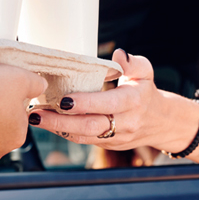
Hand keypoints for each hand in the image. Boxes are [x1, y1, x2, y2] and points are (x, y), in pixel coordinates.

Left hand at [29, 49, 198, 152]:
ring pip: (85, 136)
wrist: (162, 123)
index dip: (85, 103)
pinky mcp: (109, 145)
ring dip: (58, 129)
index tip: (64, 100)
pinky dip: (66, 133)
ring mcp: (116, 137)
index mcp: (134, 101)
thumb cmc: (147, 92)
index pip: (107, 104)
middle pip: (91, 126)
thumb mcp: (146, 72)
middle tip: (37, 113)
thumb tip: (120, 54)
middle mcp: (125, 122)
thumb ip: (134, 63)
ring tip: (36, 119)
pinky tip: (50, 124)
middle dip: (61, 122)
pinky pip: (85, 140)